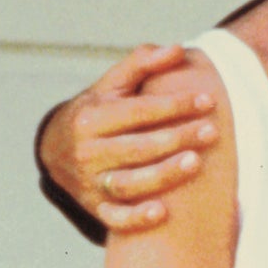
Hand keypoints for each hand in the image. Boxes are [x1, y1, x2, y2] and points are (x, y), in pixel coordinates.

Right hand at [44, 46, 217, 232]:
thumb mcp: (111, 85)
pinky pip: (115, 219)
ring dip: (163, 174)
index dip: (174, 105)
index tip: (207, 100)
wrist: (56, 151)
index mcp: (91, 118)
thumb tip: (178, 49)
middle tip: (211, 131)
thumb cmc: (97, 112)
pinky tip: (163, 212)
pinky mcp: (95, 208)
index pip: (138, 111)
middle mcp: (87, 152)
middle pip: (138, 147)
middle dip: (177, 138)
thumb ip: (142, 64)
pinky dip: (136, 218)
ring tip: (196, 162)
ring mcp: (90, 183)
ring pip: (129, 183)